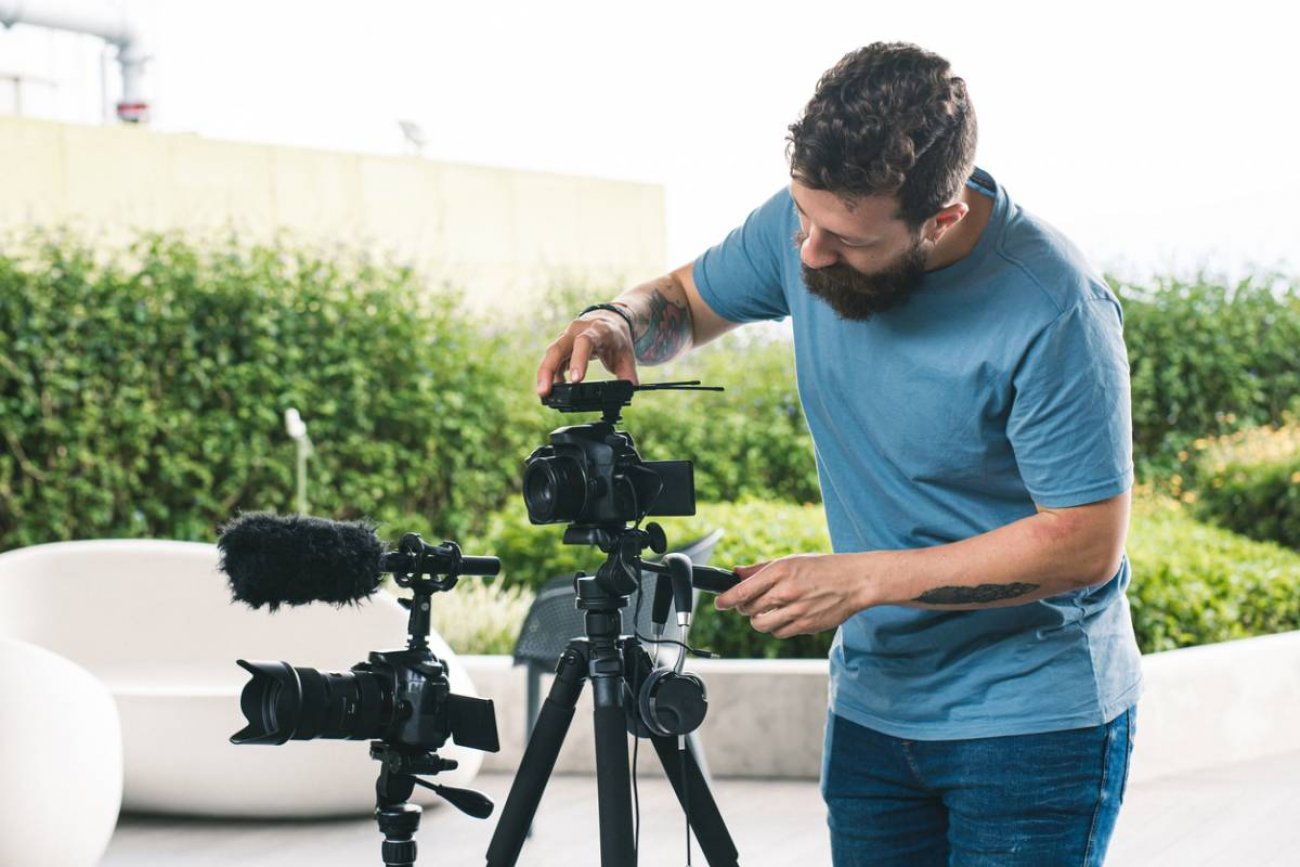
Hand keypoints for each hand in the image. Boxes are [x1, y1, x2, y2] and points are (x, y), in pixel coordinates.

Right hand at [535, 311, 639, 395]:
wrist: (609, 320)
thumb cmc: (616, 338)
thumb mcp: (627, 354)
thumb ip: (628, 373)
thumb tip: (631, 390)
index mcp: (597, 330)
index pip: (585, 342)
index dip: (579, 360)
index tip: (576, 380)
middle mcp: (577, 331)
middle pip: (557, 348)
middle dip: (548, 370)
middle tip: (544, 391)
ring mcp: (566, 337)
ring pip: (550, 354)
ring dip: (544, 375)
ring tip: (543, 394)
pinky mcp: (561, 346)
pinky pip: (552, 360)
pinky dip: (551, 375)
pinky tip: (554, 389)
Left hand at [714, 554, 870, 638]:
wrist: (855, 581)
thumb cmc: (822, 568)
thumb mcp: (791, 561)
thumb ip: (761, 569)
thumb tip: (736, 574)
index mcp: (781, 570)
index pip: (743, 591)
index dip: (727, 600)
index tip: (719, 603)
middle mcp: (787, 591)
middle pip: (749, 609)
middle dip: (744, 608)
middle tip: (748, 604)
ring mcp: (797, 610)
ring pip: (762, 625)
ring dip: (758, 620)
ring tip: (765, 613)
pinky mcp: (807, 625)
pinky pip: (780, 633)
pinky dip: (776, 628)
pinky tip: (783, 617)